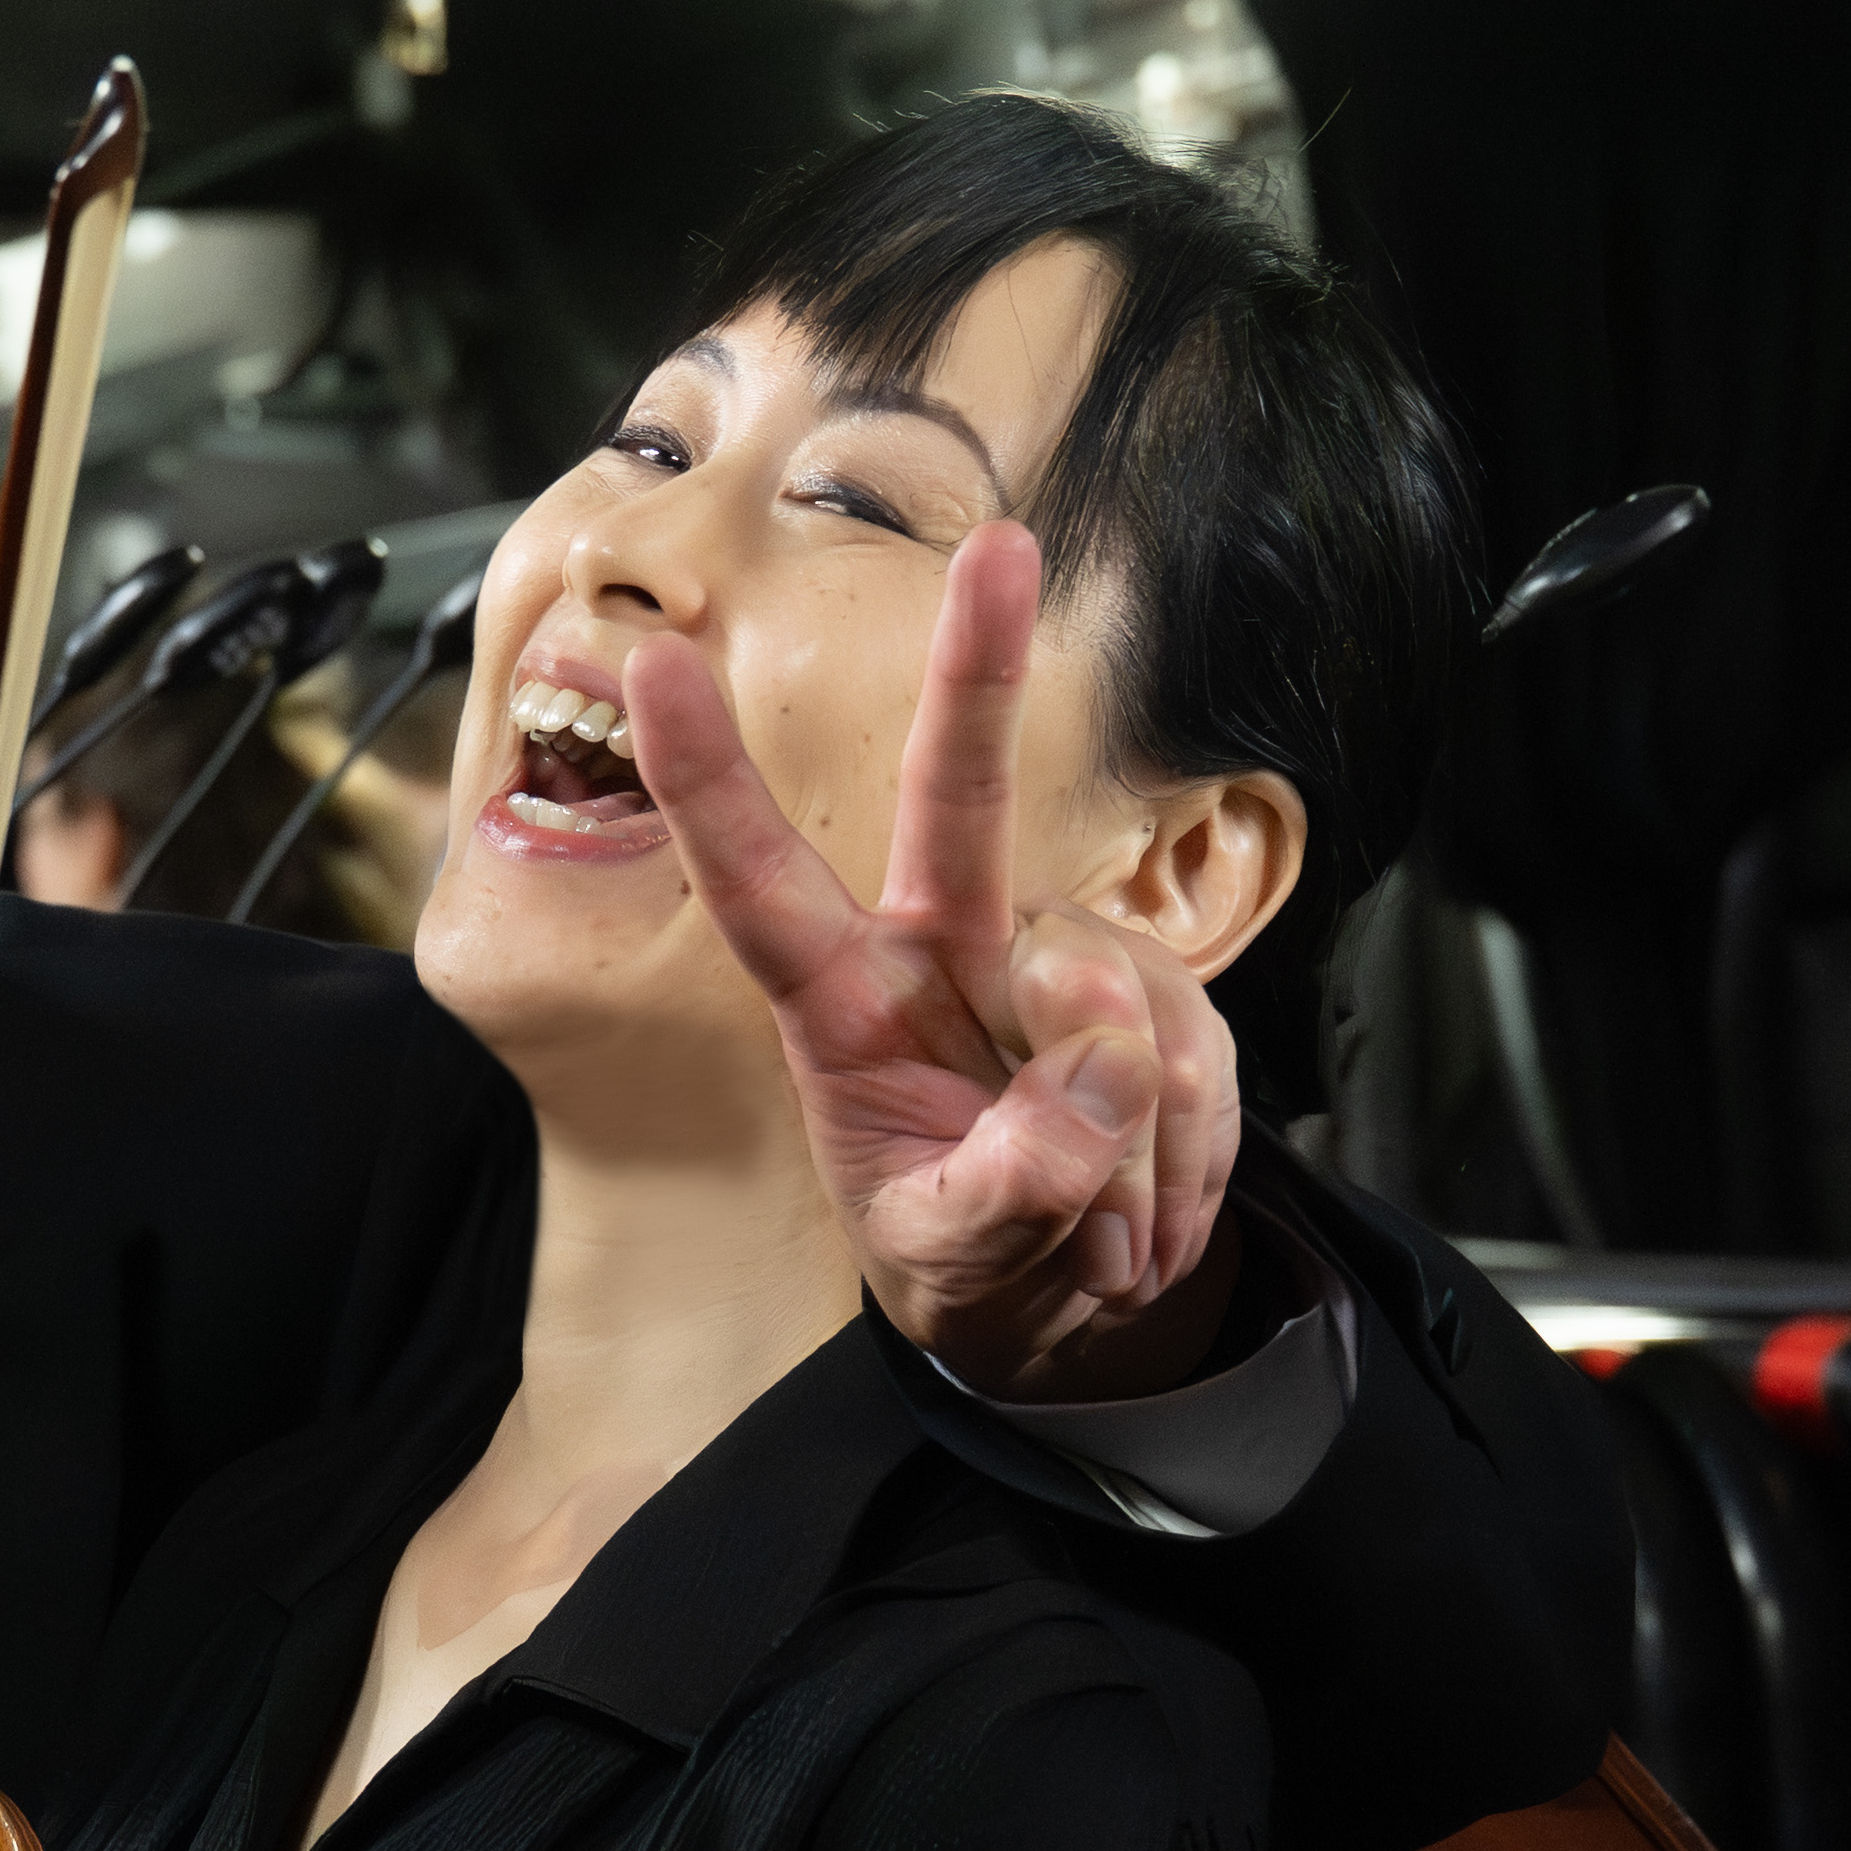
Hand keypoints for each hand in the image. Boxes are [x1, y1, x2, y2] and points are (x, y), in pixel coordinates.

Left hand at [635, 524, 1244, 1398]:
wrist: (1063, 1300)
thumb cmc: (960, 1254)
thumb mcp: (953, 1256)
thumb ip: (1011, 1183)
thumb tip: (1099, 1073)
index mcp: (844, 1005)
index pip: (758, 884)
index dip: (705, 781)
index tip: (653, 667)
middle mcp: (946, 949)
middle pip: (959, 800)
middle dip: (977, 669)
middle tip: (1004, 550)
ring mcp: (1058, 965)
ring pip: (1115, 1011)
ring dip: (1125, 1152)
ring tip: (1091, 1231)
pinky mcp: (1158, 994)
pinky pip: (1196, 1058)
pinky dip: (1185, 1157)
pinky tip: (1143, 1209)